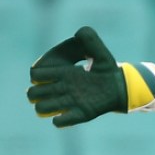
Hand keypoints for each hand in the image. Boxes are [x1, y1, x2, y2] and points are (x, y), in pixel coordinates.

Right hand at [28, 27, 154, 125]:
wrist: (121, 86)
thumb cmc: (106, 69)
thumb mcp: (101, 52)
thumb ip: (90, 40)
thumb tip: (78, 33)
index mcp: (61, 73)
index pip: (36, 73)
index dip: (40, 73)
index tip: (58, 69)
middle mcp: (61, 89)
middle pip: (32, 93)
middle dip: (38, 91)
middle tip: (58, 86)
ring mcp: (69, 102)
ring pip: (41, 109)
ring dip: (46, 106)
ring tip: (65, 99)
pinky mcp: (81, 114)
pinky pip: (60, 122)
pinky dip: (61, 119)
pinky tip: (72, 111)